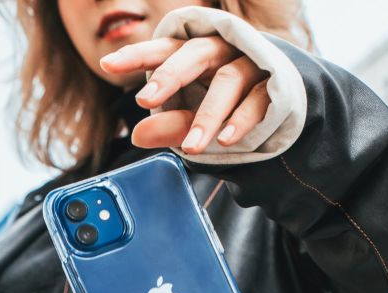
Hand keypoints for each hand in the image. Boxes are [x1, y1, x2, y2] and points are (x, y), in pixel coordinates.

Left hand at [100, 36, 270, 154]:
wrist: (280, 103)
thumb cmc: (226, 104)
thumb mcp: (193, 118)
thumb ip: (168, 125)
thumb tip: (137, 136)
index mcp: (194, 54)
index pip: (163, 49)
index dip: (136, 55)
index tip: (107, 65)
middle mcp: (221, 51)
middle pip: (194, 54)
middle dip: (168, 76)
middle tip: (144, 100)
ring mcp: (249, 64)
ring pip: (228, 80)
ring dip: (208, 115)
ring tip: (192, 148)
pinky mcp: (274, 84)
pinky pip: (258, 99)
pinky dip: (241, 120)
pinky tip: (226, 140)